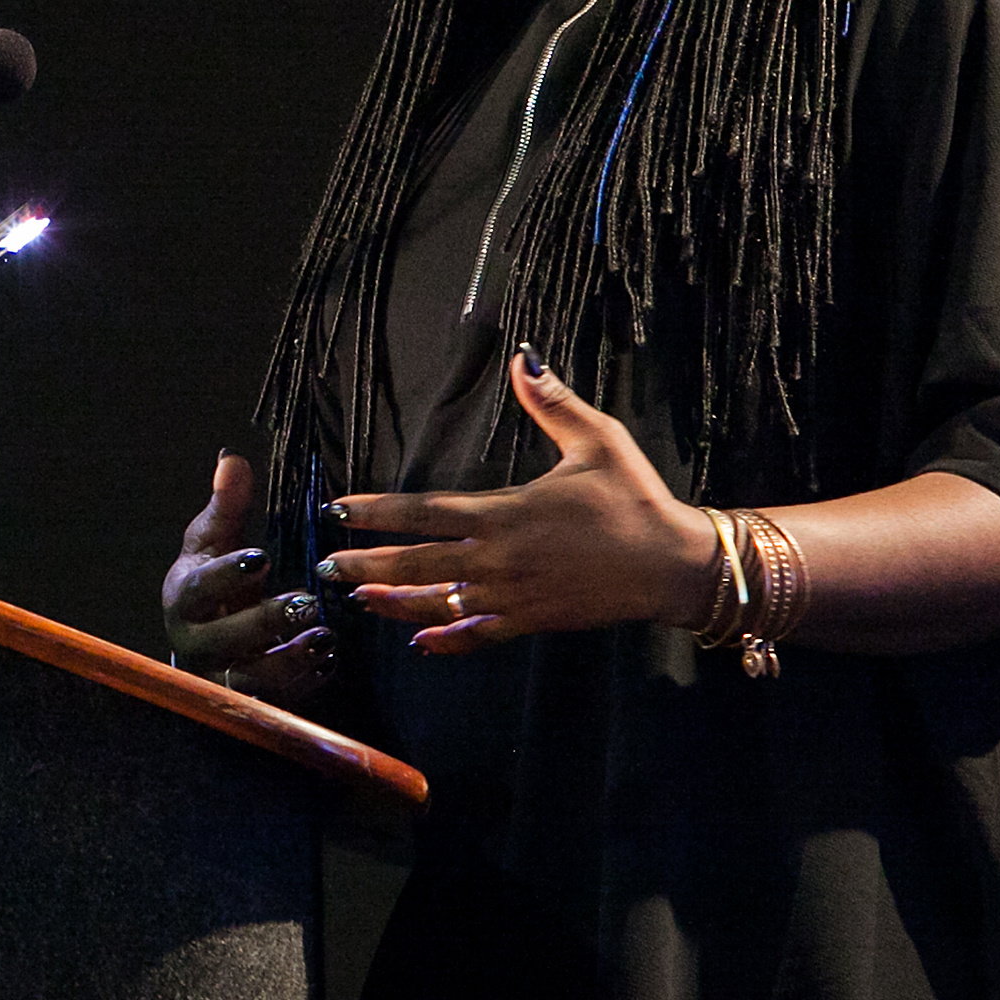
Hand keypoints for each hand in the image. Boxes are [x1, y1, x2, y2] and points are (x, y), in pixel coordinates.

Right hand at [161, 448, 330, 702]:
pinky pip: (275, 703)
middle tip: (307, 603)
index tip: (262, 557)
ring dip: (288, 661)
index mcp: (183, 598)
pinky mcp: (246, 703)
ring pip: (249, 681)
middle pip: (223, 641)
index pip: (199, 589)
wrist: (203, 640)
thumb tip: (232, 458)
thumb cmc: (214, 583)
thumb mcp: (215, 542)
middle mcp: (194, 643)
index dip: (227, 575)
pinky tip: (329, 663)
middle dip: (264, 623)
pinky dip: (303, 685)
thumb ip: (227, 505)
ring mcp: (219, 678)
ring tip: (325, 639)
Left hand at [321, 348, 716, 653]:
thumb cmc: (635, 499)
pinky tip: (422, 642)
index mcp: (505, 513)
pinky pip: (479, 634)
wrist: (673, 564)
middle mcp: (498, 558)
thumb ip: (552, 402)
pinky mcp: (532, 621)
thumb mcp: (598, 440)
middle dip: (367, 563)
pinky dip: (448, 640)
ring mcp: (512, 595)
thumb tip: (524, 357)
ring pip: (439, 602)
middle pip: (417, 562)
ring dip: (395, 601)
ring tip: (358, 599)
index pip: (424, 511)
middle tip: (326, 566)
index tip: (339, 508)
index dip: (377, 511)